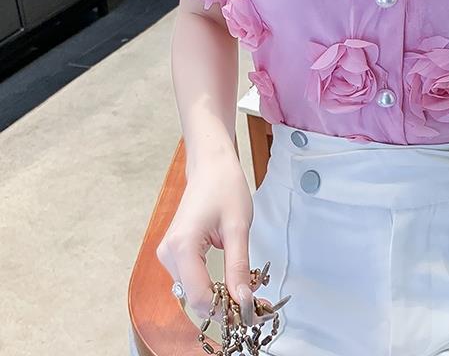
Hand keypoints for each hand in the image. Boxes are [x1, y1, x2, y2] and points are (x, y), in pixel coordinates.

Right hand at [155, 149, 268, 326]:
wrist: (211, 166)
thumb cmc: (224, 186)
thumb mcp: (238, 227)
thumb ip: (238, 266)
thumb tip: (243, 300)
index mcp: (182, 246)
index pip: (199, 297)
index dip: (225, 309)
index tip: (251, 309)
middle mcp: (168, 253)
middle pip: (194, 297)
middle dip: (224, 305)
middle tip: (254, 301)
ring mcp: (168, 254)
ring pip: (192, 291)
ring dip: (218, 296)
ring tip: (245, 288)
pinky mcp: (174, 252)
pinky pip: (191, 279)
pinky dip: (210, 284)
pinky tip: (229, 280)